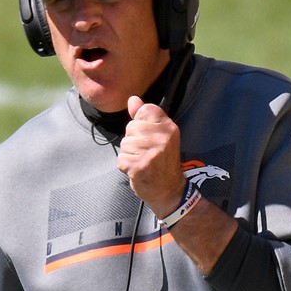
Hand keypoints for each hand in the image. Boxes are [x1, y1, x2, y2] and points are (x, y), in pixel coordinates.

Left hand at [117, 96, 185, 216]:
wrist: (169, 191)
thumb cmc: (162, 162)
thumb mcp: (159, 136)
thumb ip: (144, 117)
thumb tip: (132, 99)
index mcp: (169, 127)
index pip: (145, 109)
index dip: (141, 123)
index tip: (150, 137)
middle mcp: (162, 138)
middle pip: (131, 126)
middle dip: (133, 140)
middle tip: (147, 153)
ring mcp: (152, 153)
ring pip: (125, 143)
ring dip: (129, 154)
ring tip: (143, 162)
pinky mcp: (140, 166)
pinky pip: (121, 159)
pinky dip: (125, 166)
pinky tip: (137, 170)